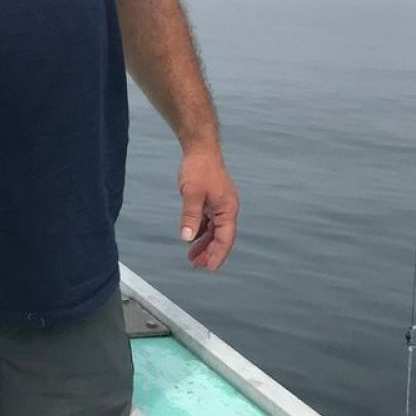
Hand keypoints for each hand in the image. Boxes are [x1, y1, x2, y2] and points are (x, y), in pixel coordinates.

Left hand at [177, 147, 238, 271]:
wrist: (200, 148)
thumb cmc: (199, 168)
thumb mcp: (192, 194)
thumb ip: (191, 217)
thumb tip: (188, 238)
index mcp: (227, 209)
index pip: (225, 238)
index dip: (217, 255)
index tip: (209, 267)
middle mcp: (227, 208)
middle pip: (221, 237)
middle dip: (210, 252)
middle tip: (197, 265)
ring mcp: (220, 204)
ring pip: (214, 230)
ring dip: (204, 243)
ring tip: (192, 256)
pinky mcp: (212, 200)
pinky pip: (209, 221)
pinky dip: (202, 230)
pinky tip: (192, 237)